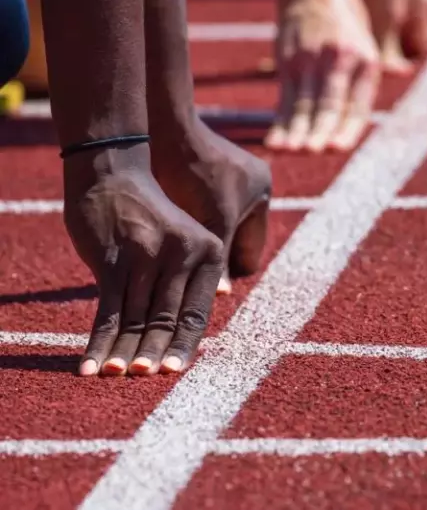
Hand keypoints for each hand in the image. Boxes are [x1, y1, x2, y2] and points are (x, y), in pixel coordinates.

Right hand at [63, 144, 223, 375]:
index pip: (197, 310)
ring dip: (122, 353)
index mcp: (208, 252)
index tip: (174, 372)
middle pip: (167, 318)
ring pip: (137, 318)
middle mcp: (182, 254)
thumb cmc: (149, 216)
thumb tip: (184, 332)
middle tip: (143, 381)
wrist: (114, 173)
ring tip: (113, 379)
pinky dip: (99, 342)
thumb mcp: (182, 240)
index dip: (184, 344)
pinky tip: (91, 365)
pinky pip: (109, 311)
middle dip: (153, 355)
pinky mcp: (115, 259)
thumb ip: (187, 281)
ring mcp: (147, 256)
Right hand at [265, 0, 380, 152]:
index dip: (346, 128)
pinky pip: (284, 98)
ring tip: (290, 151)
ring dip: (295, 130)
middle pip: (328, 102)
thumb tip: (365, 117)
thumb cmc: (344, 36)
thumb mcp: (365, 53)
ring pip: (303, 102)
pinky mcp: (288, 62)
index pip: (357, 104)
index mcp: (365, 63)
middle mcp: (338, 61)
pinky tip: (274, 141)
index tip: (337, 149)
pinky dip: (279, 122)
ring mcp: (311, 61)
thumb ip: (363, 92)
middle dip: (320, 129)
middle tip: (313, 151)